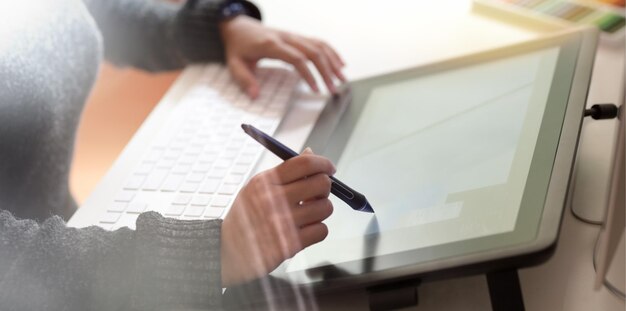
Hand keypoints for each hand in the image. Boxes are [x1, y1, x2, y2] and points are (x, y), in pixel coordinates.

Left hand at [219, 16, 345, 97]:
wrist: (238, 25)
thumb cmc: (238, 46)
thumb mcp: (234, 64)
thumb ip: (244, 80)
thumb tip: (255, 96)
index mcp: (272, 44)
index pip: (297, 59)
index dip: (309, 74)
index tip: (316, 89)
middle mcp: (286, 38)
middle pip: (314, 52)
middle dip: (327, 71)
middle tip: (334, 89)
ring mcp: (293, 36)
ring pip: (319, 46)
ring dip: (333, 62)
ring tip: (343, 79)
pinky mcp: (296, 37)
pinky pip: (318, 42)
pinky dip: (331, 52)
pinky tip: (340, 63)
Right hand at [220, 149, 334, 286]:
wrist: (227, 252)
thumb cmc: (246, 218)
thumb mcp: (257, 189)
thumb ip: (284, 172)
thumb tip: (310, 153)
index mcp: (265, 182)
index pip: (304, 164)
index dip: (323, 163)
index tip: (329, 168)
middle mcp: (273, 200)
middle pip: (320, 184)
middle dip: (325, 187)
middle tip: (318, 193)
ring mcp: (283, 223)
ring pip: (325, 208)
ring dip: (321, 210)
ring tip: (308, 214)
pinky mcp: (290, 244)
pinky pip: (322, 230)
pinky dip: (318, 230)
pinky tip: (305, 230)